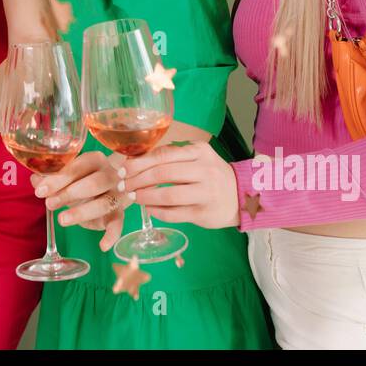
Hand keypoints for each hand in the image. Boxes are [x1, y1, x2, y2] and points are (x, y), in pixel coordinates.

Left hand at [31, 152, 133, 253]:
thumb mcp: (64, 176)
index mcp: (94, 160)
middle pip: (94, 183)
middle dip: (69, 194)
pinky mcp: (118, 212)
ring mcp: (116, 194)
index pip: (77, 167)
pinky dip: (112, 236)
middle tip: (49, 204)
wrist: (102, 189)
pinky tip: (102, 246)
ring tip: (62, 220)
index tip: (41, 191)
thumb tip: (36, 181)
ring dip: (81, 213)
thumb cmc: (79, 179)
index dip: (58, 179)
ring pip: (104, 204)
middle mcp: (109, 174)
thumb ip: (49, 177)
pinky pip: (118, 224)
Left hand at [112, 141, 240, 229]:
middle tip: (124, 185)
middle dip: (138, 180)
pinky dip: (157, 212)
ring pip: (168, 195)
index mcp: (199, 152)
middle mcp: (205, 170)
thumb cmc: (210, 174)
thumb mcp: (197, 158)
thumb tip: (135, 161)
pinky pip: (174, 213)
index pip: (163, 155)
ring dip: (145, 197)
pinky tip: (149, 208)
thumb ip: (171, 157)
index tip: (124, 169)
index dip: (139, 163)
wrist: (241, 196)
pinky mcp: (204, 214)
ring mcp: (206, 193)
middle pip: (163, 174)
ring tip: (134, 197)